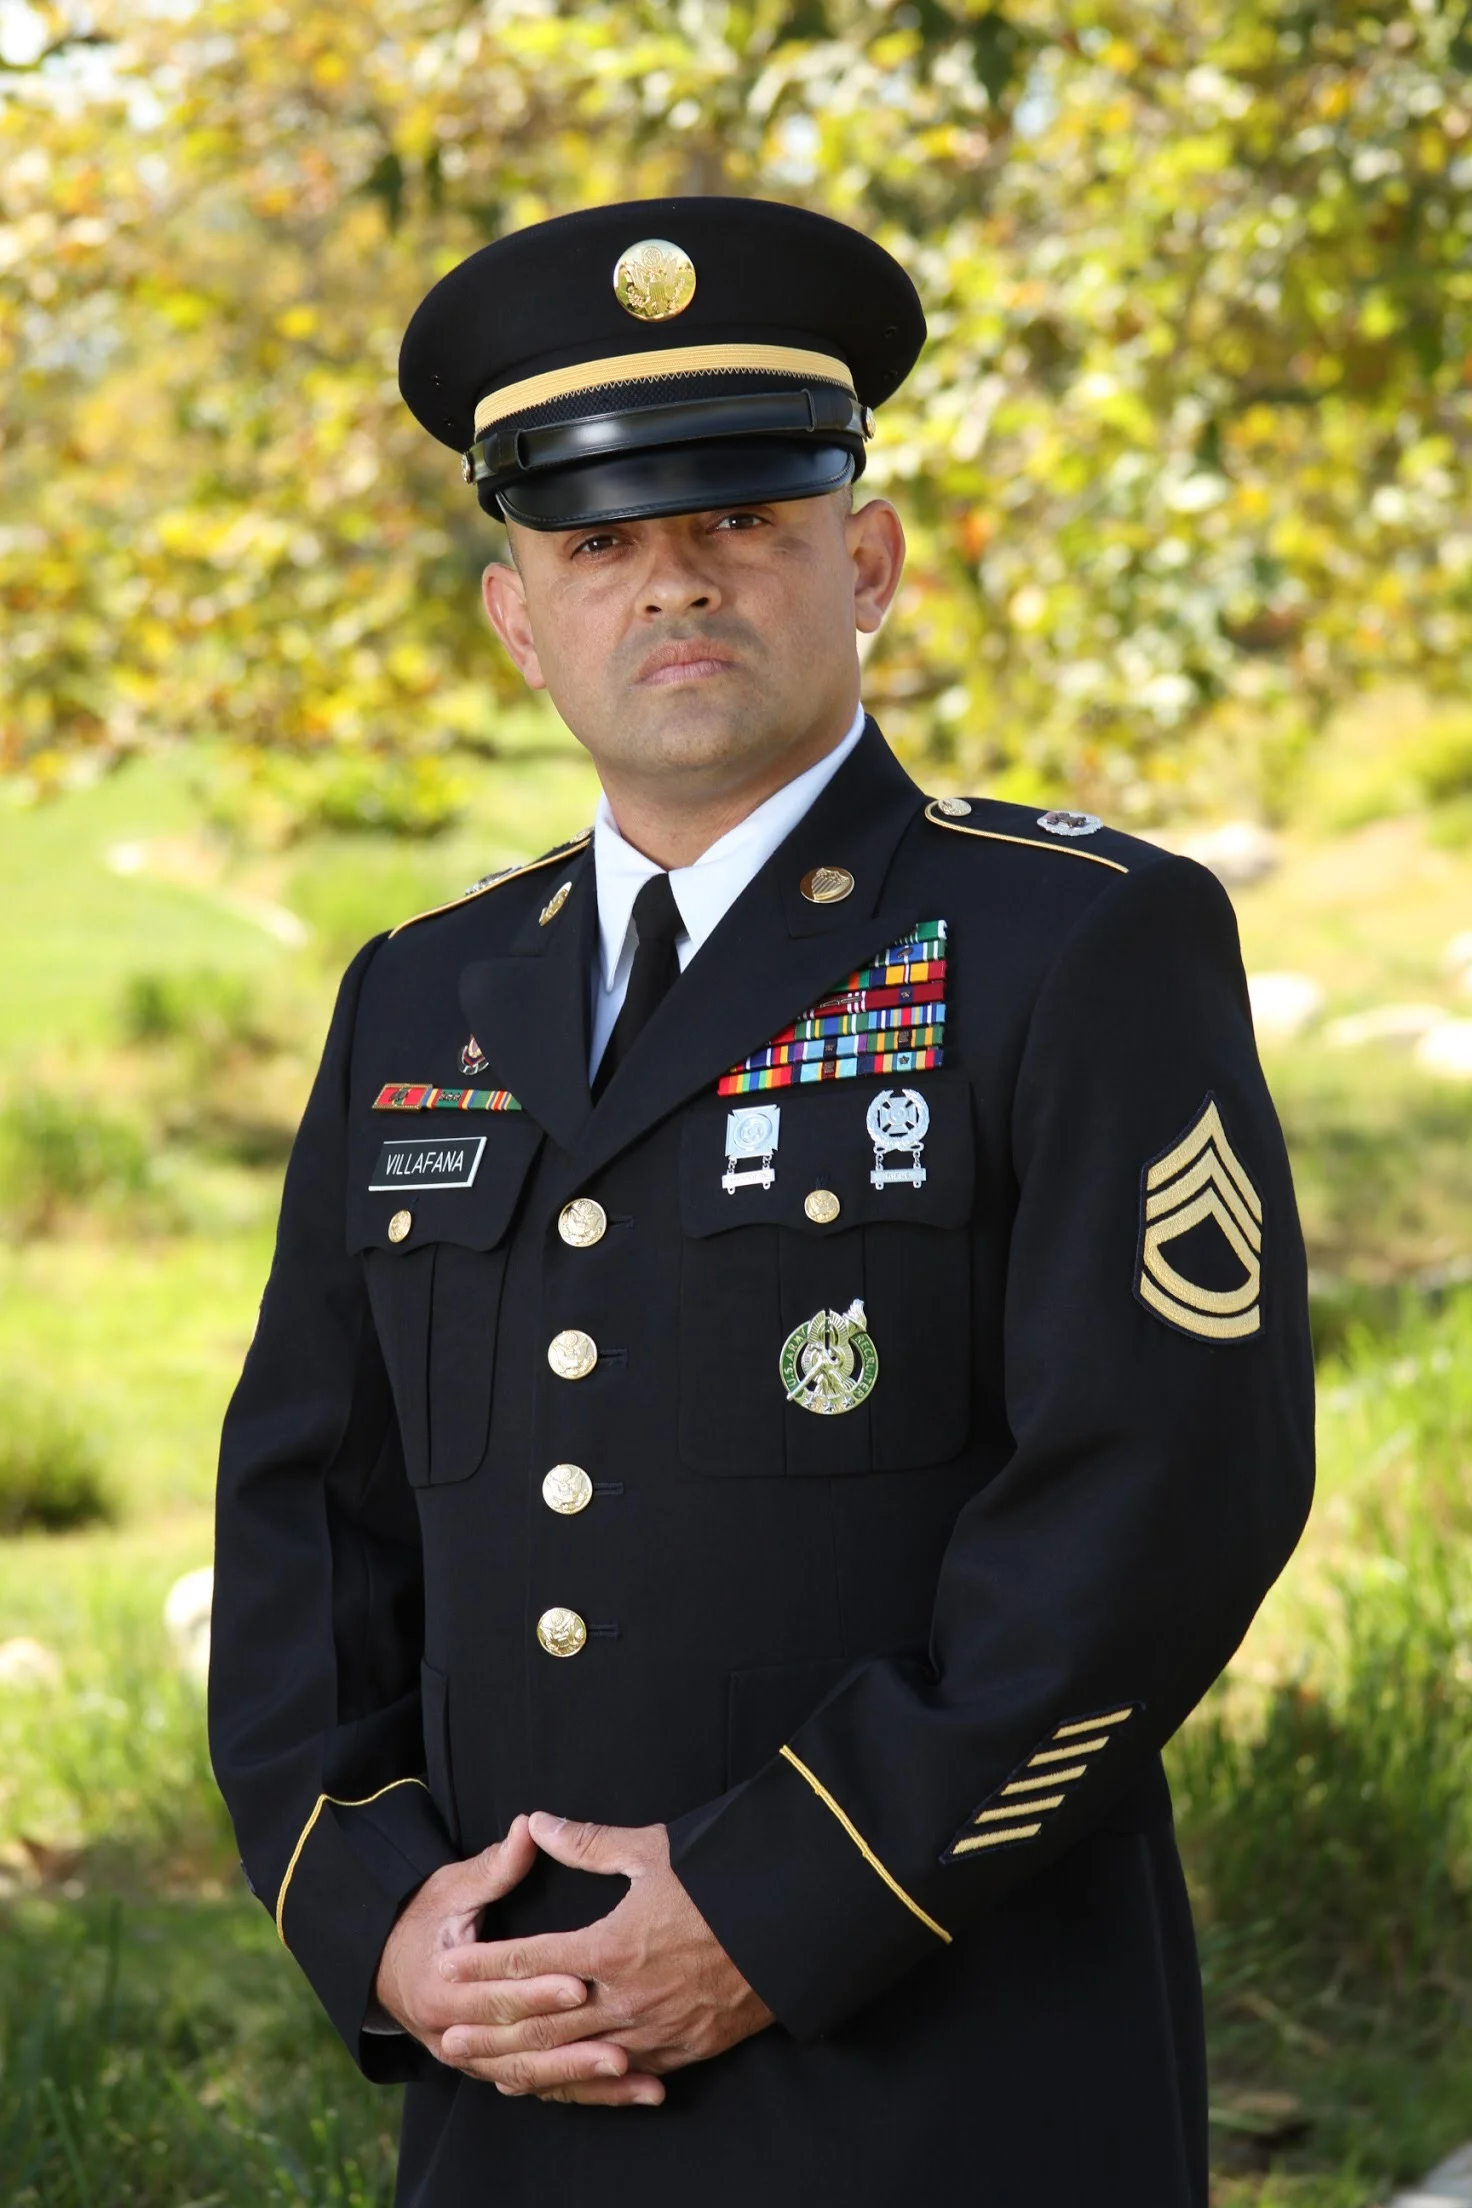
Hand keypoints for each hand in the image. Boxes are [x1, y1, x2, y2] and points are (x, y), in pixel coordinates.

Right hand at [373, 1815, 646, 2104]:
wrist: (382, 1967)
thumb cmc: (422, 1919)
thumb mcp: (450, 1888)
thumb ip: (495, 1866)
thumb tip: (531, 1826)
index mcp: (441, 1989)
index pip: (499, 1994)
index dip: (539, 1990)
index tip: (581, 1982)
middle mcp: (452, 2035)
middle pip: (520, 2046)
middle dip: (572, 2050)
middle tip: (622, 2049)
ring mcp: (471, 2062)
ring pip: (533, 2078)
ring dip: (584, 2081)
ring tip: (636, 2079)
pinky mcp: (490, 2071)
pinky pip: (538, 2088)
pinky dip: (581, 2093)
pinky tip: (625, 2093)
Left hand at [436, 1813, 773, 2102]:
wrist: (794, 1925)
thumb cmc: (722, 1879)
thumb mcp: (653, 1851)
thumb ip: (587, 1843)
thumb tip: (535, 1822)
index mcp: (612, 1945)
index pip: (530, 1959)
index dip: (485, 1965)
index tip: (446, 1967)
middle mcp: (627, 1997)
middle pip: (544, 2023)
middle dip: (492, 2031)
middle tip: (447, 2040)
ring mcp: (657, 2030)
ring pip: (578, 2060)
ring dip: (532, 2068)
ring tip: (492, 2073)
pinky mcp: (687, 2049)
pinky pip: (625, 2074)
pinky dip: (588, 2083)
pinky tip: (568, 2085)